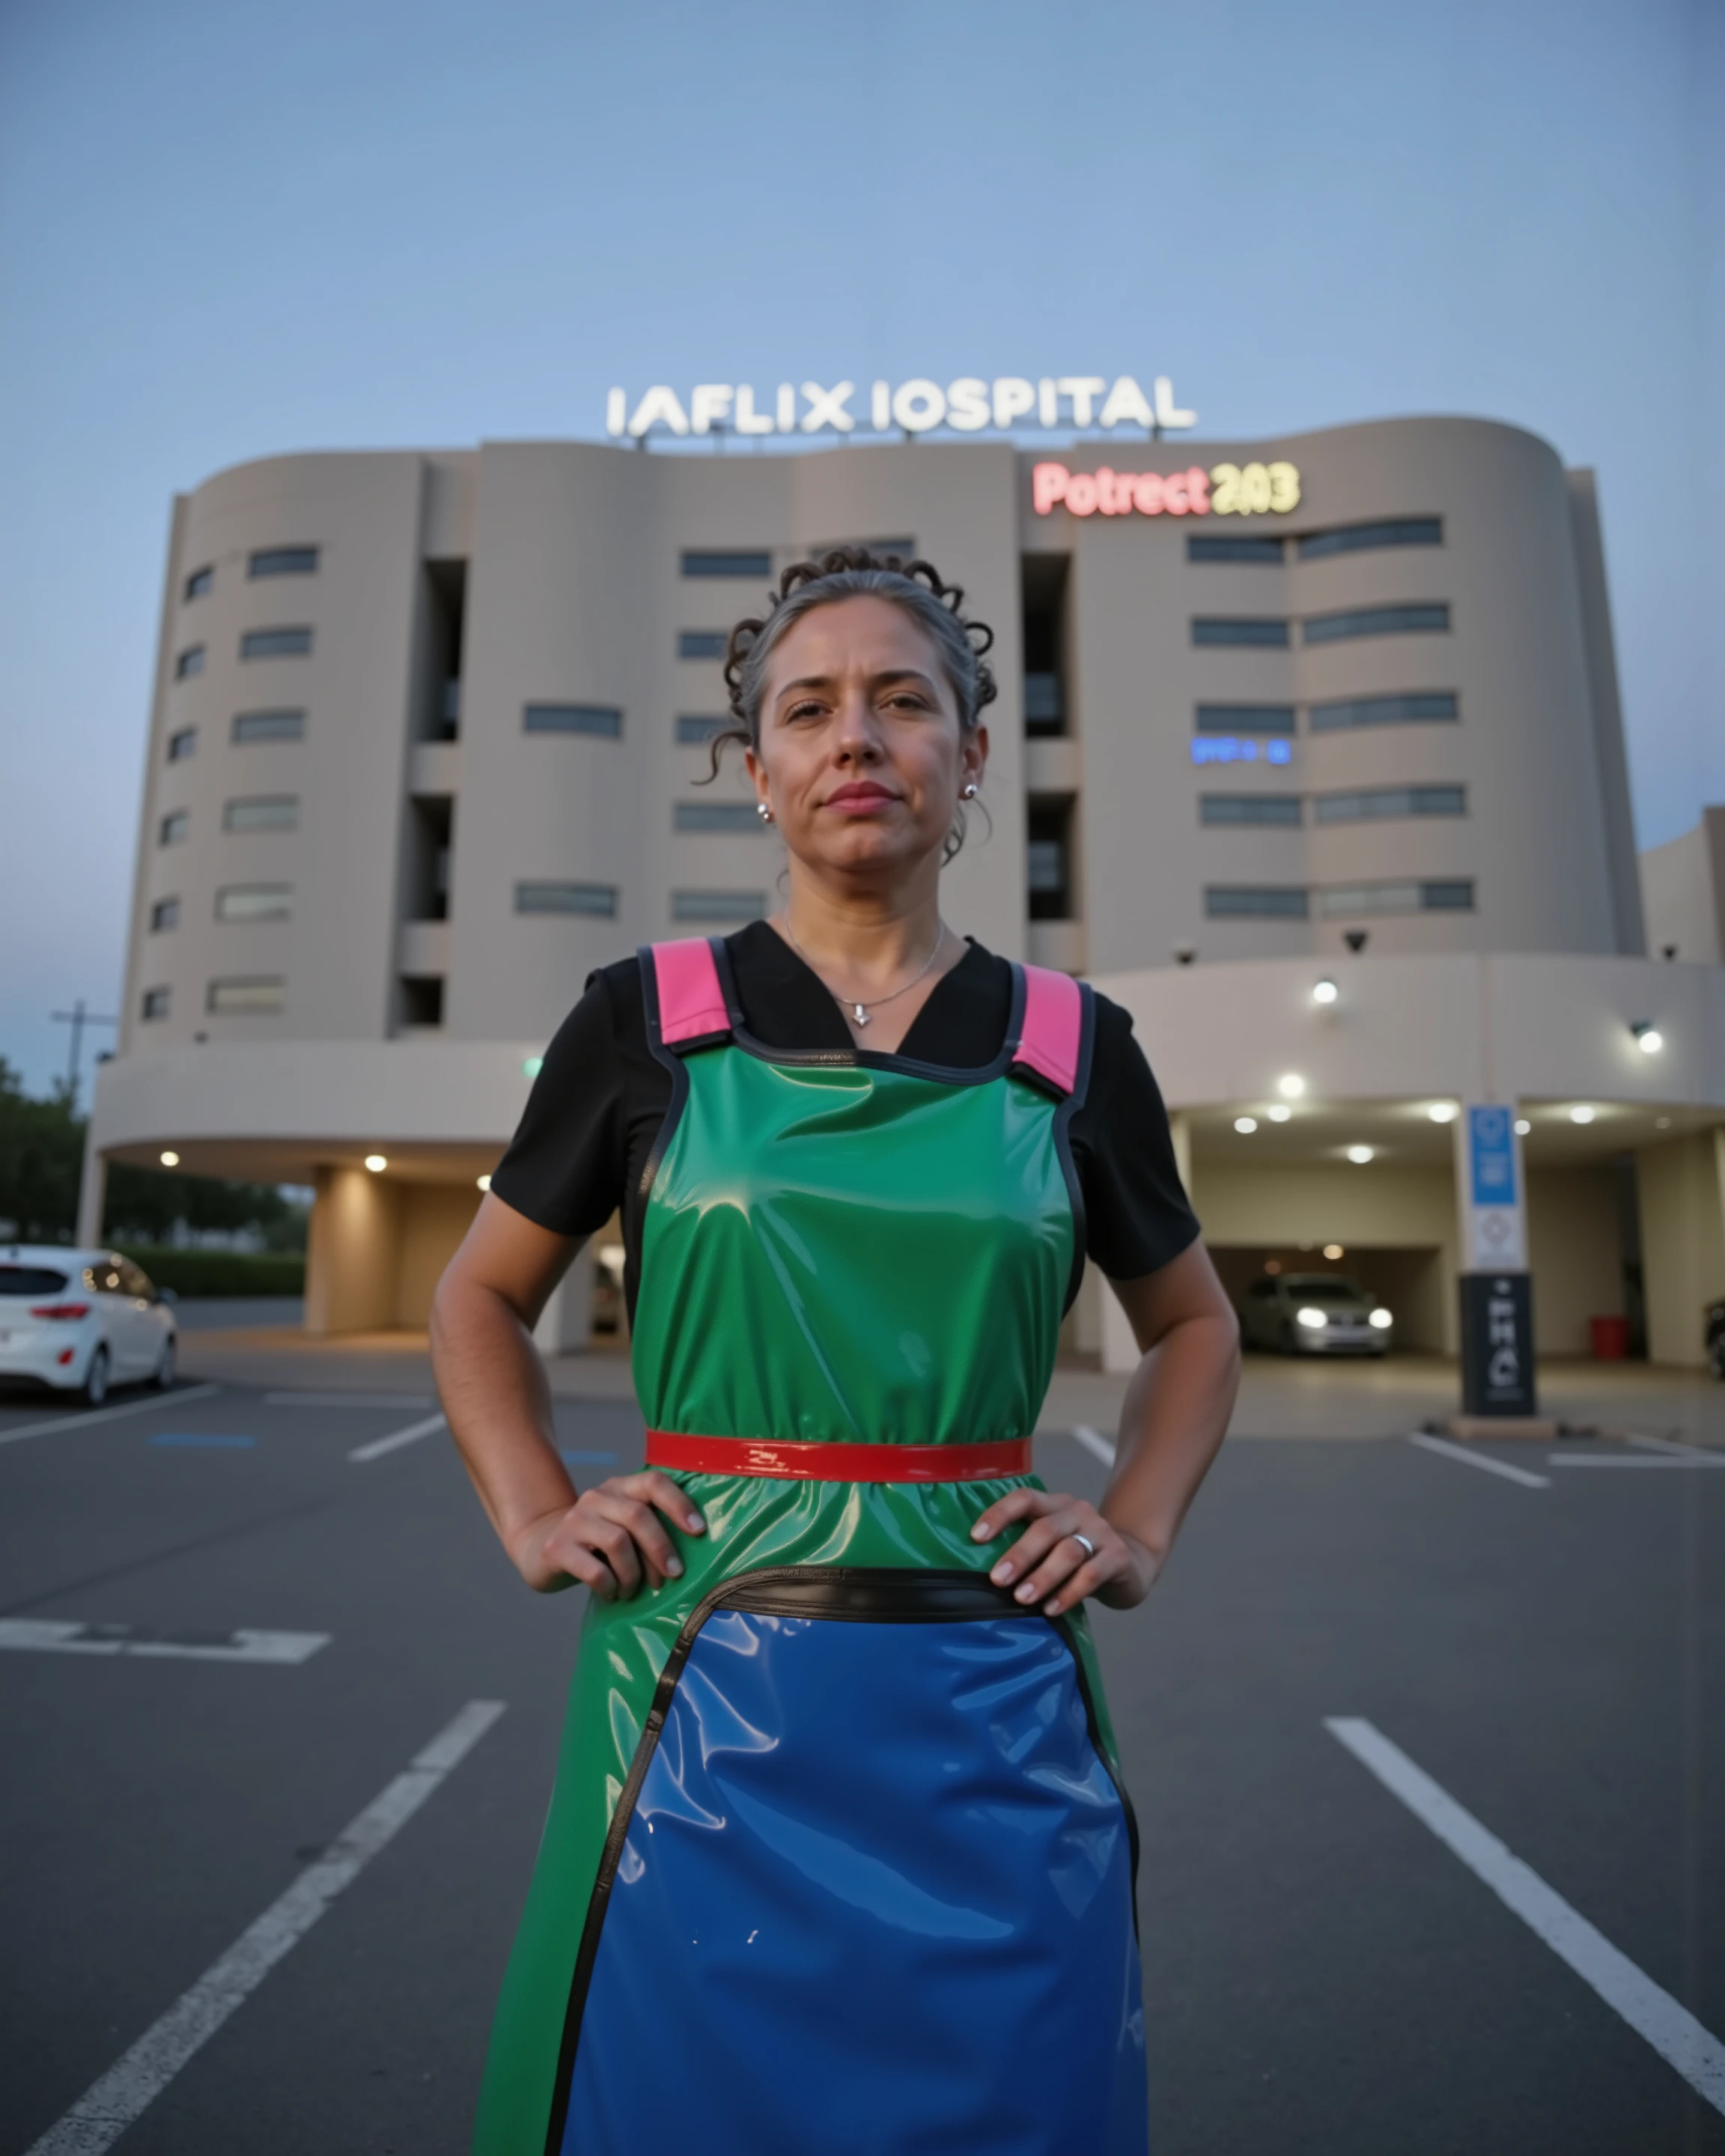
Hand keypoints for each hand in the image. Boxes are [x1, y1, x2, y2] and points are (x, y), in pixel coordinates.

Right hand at [512, 1471, 704, 1598]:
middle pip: (638, 1515)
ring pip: (618, 1542)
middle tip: (673, 1575)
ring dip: (633, 1573)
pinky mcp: (557, 1547)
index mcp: (619, 1487)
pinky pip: (594, 1570)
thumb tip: (693, 1549)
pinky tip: (612, 1593)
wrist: (542, 1546)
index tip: (699, 1531)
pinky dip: (610, 1586)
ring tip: (633, 1589)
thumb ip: (650, 1526)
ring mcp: (574, 1520)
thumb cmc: (598, 1542)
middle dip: (661, 1548)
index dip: (679, 1504)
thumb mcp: (624, 1526)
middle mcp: (596, 1497)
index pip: (654, 1482)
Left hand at [970, 1488, 1158, 1616]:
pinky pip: (1091, 1574)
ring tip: (1022, 1599)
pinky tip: (1052, 1609)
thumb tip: (983, 1576)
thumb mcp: (1053, 1546)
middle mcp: (1078, 1512)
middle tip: (998, 1579)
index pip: (1024, 1499)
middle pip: (1045, 1528)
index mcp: (1055, 1504)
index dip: (999, 1514)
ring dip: (1042, 1576)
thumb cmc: (1077, 1558)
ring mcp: (1101, 1532)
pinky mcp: (1118, 1556)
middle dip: (1020, 1554)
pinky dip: (1069, 1593)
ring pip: (1068, 1551)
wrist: (1131, 1564)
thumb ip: (1029, 1551)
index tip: (976, 1537)